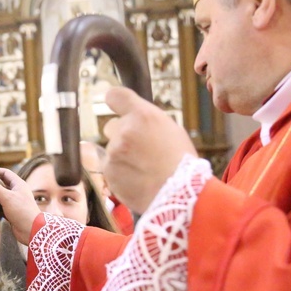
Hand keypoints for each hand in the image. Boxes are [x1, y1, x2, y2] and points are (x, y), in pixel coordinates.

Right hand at [0, 167, 40, 244]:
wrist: (31, 230)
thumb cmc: (22, 211)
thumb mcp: (7, 197)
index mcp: (18, 184)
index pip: (5, 173)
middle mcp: (16, 192)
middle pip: (2, 184)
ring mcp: (14, 202)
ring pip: (0, 196)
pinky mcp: (11, 212)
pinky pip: (0, 206)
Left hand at [103, 87, 197, 213]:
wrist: (179, 195)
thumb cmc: (181, 163)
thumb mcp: (171, 130)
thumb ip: (147, 122)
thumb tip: (133, 120)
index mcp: (143, 115)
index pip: (116, 96)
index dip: (114, 100)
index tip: (113, 103)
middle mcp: (124, 130)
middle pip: (111, 126)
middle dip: (121, 134)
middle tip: (139, 148)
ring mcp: (113, 152)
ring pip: (112, 149)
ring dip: (122, 156)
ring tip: (144, 168)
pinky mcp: (108, 172)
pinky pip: (110, 168)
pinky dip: (120, 173)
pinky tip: (138, 179)